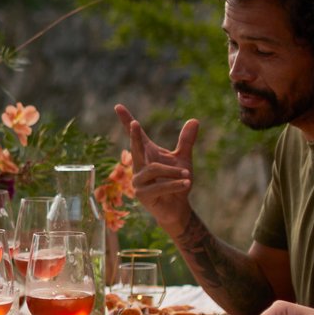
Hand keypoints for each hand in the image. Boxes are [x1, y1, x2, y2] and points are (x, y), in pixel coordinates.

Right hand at [115, 102, 198, 235]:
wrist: (178, 208)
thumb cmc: (177, 182)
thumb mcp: (183, 160)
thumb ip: (186, 141)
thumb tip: (194, 120)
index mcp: (147, 154)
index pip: (137, 136)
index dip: (126, 121)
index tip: (118, 106)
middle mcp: (139, 166)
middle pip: (135, 147)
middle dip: (134, 136)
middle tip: (134, 123)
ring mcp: (138, 181)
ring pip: (154, 169)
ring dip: (173, 172)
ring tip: (188, 175)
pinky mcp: (142, 195)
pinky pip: (159, 186)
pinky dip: (174, 184)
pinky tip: (186, 184)